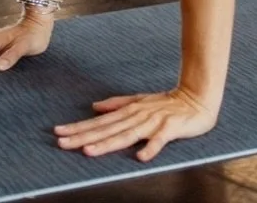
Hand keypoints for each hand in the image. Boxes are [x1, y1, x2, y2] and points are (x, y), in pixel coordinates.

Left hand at [54, 87, 218, 161]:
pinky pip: (160, 140)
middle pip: (106, 129)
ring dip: (107, 143)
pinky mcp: (171, 128)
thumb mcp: (140, 101)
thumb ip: (117, 104)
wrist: (198, 97)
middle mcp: (137, 116)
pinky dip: (150, 147)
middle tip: (61, 143)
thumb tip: (95, 106)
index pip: (99, 122)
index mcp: (129, 111)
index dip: (79, 128)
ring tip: (88, 151)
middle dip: (83, 137)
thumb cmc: (168, 103)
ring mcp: (153, 121)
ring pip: (126, 134)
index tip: (59, 133)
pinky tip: (140, 157)